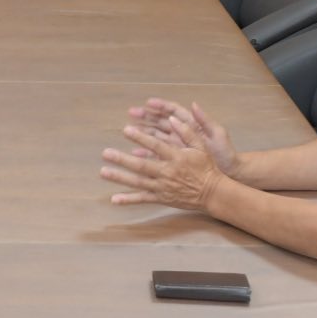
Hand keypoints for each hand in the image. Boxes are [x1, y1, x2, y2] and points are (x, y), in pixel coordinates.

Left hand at [101, 113, 225, 212]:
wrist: (213, 193)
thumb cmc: (206, 167)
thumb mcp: (201, 147)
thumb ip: (187, 132)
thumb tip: (172, 118)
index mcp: (176, 157)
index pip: (155, 145)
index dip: (140, 138)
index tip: (126, 130)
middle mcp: (167, 172)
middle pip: (142, 166)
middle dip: (122, 159)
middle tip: (106, 153)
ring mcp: (163, 187)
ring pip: (138, 182)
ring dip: (120, 177)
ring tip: (103, 172)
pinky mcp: (162, 198)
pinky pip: (143, 199)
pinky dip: (129, 199)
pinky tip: (114, 199)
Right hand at [128, 99, 238, 177]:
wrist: (229, 173)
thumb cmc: (225, 153)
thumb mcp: (218, 135)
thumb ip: (205, 120)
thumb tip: (194, 104)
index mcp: (192, 125)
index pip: (174, 111)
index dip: (161, 106)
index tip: (148, 103)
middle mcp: (182, 134)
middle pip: (161, 122)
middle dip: (146, 116)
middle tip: (131, 112)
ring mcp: (177, 146)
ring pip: (156, 137)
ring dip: (143, 133)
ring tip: (129, 130)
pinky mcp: (174, 159)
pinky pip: (157, 154)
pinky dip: (146, 152)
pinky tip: (135, 152)